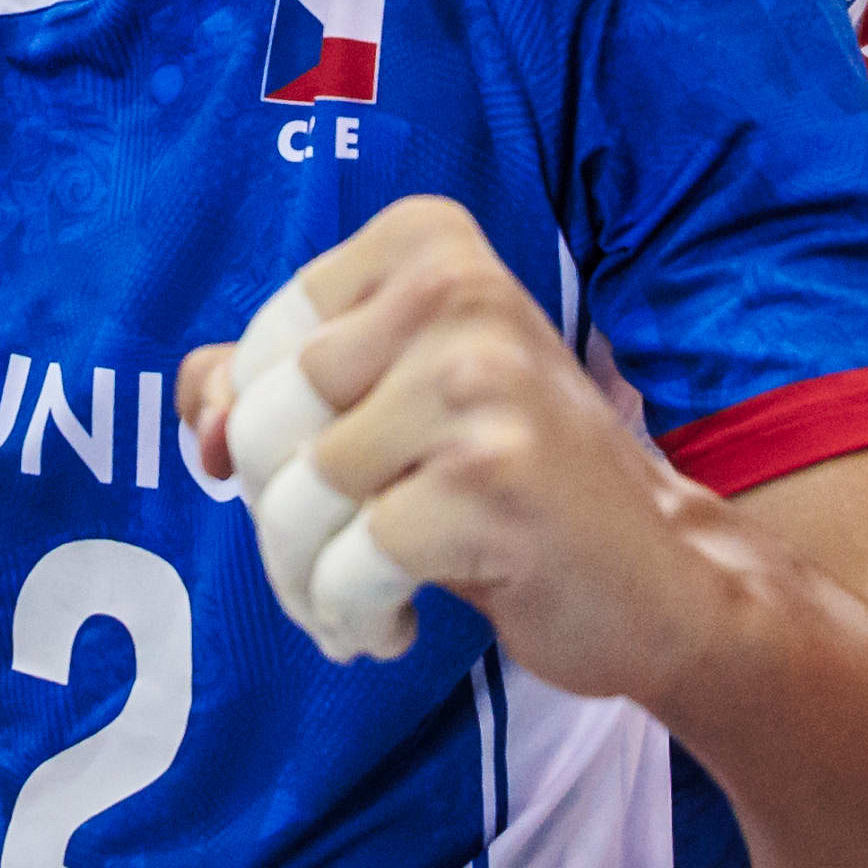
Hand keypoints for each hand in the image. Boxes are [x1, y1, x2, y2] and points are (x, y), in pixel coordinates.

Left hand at [177, 196, 711, 703]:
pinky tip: (395, 623)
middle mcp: (458, 292)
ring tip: (352, 601)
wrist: (664, 573)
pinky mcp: (490, 483)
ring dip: (304, 579)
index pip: (266, 342)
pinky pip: (349, 562)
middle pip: (271, 421)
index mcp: (429, 244)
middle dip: (274, 514)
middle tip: (324, 558)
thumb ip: (274, 387)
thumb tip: (203, 415)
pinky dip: (351, 614)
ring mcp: (479, 385)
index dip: (259, 430)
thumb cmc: (506, 480)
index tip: (305, 476)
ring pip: (300, 496)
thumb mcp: (390, 403)